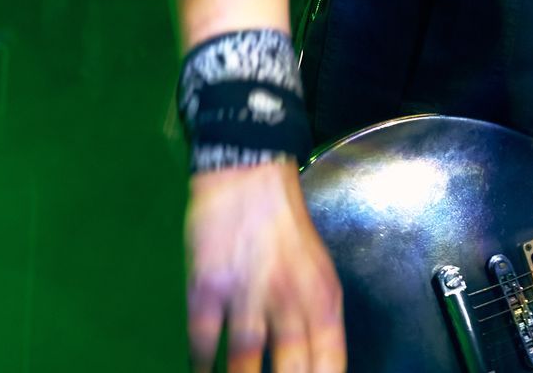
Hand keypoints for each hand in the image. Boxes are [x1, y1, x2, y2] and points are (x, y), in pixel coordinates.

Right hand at [185, 161, 344, 372]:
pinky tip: (203, 372)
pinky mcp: (210, 286)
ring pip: (247, 358)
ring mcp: (248, 293)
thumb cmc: (284, 229)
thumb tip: (315, 362)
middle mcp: (290, 297)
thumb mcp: (316, 271)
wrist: (250, 179)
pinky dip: (203, 364)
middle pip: (292, 365)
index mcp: (322, 295)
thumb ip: (314, 316)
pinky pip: (206, 338)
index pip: (329, 358)